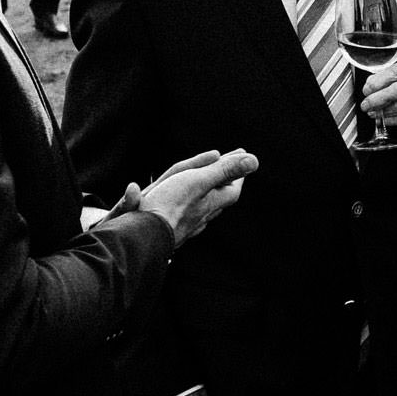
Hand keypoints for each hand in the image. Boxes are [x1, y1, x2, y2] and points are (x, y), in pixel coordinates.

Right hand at [133, 149, 258, 244]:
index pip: (233, 188)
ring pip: (201, 208)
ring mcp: (186, 226)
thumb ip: (224, 171)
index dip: (237, 172)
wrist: (142, 237)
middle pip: (218, 197)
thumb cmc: (170, 208)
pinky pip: (182, 216)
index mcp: (212, 203)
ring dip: (205, 193)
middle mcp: (202, 217)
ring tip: (207, 183)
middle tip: (225, 166)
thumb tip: (254, 161)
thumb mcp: (199, 182)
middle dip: (222, 180)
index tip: (241, 158)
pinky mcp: (170, 232)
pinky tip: (182, 207)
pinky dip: (184, 204)